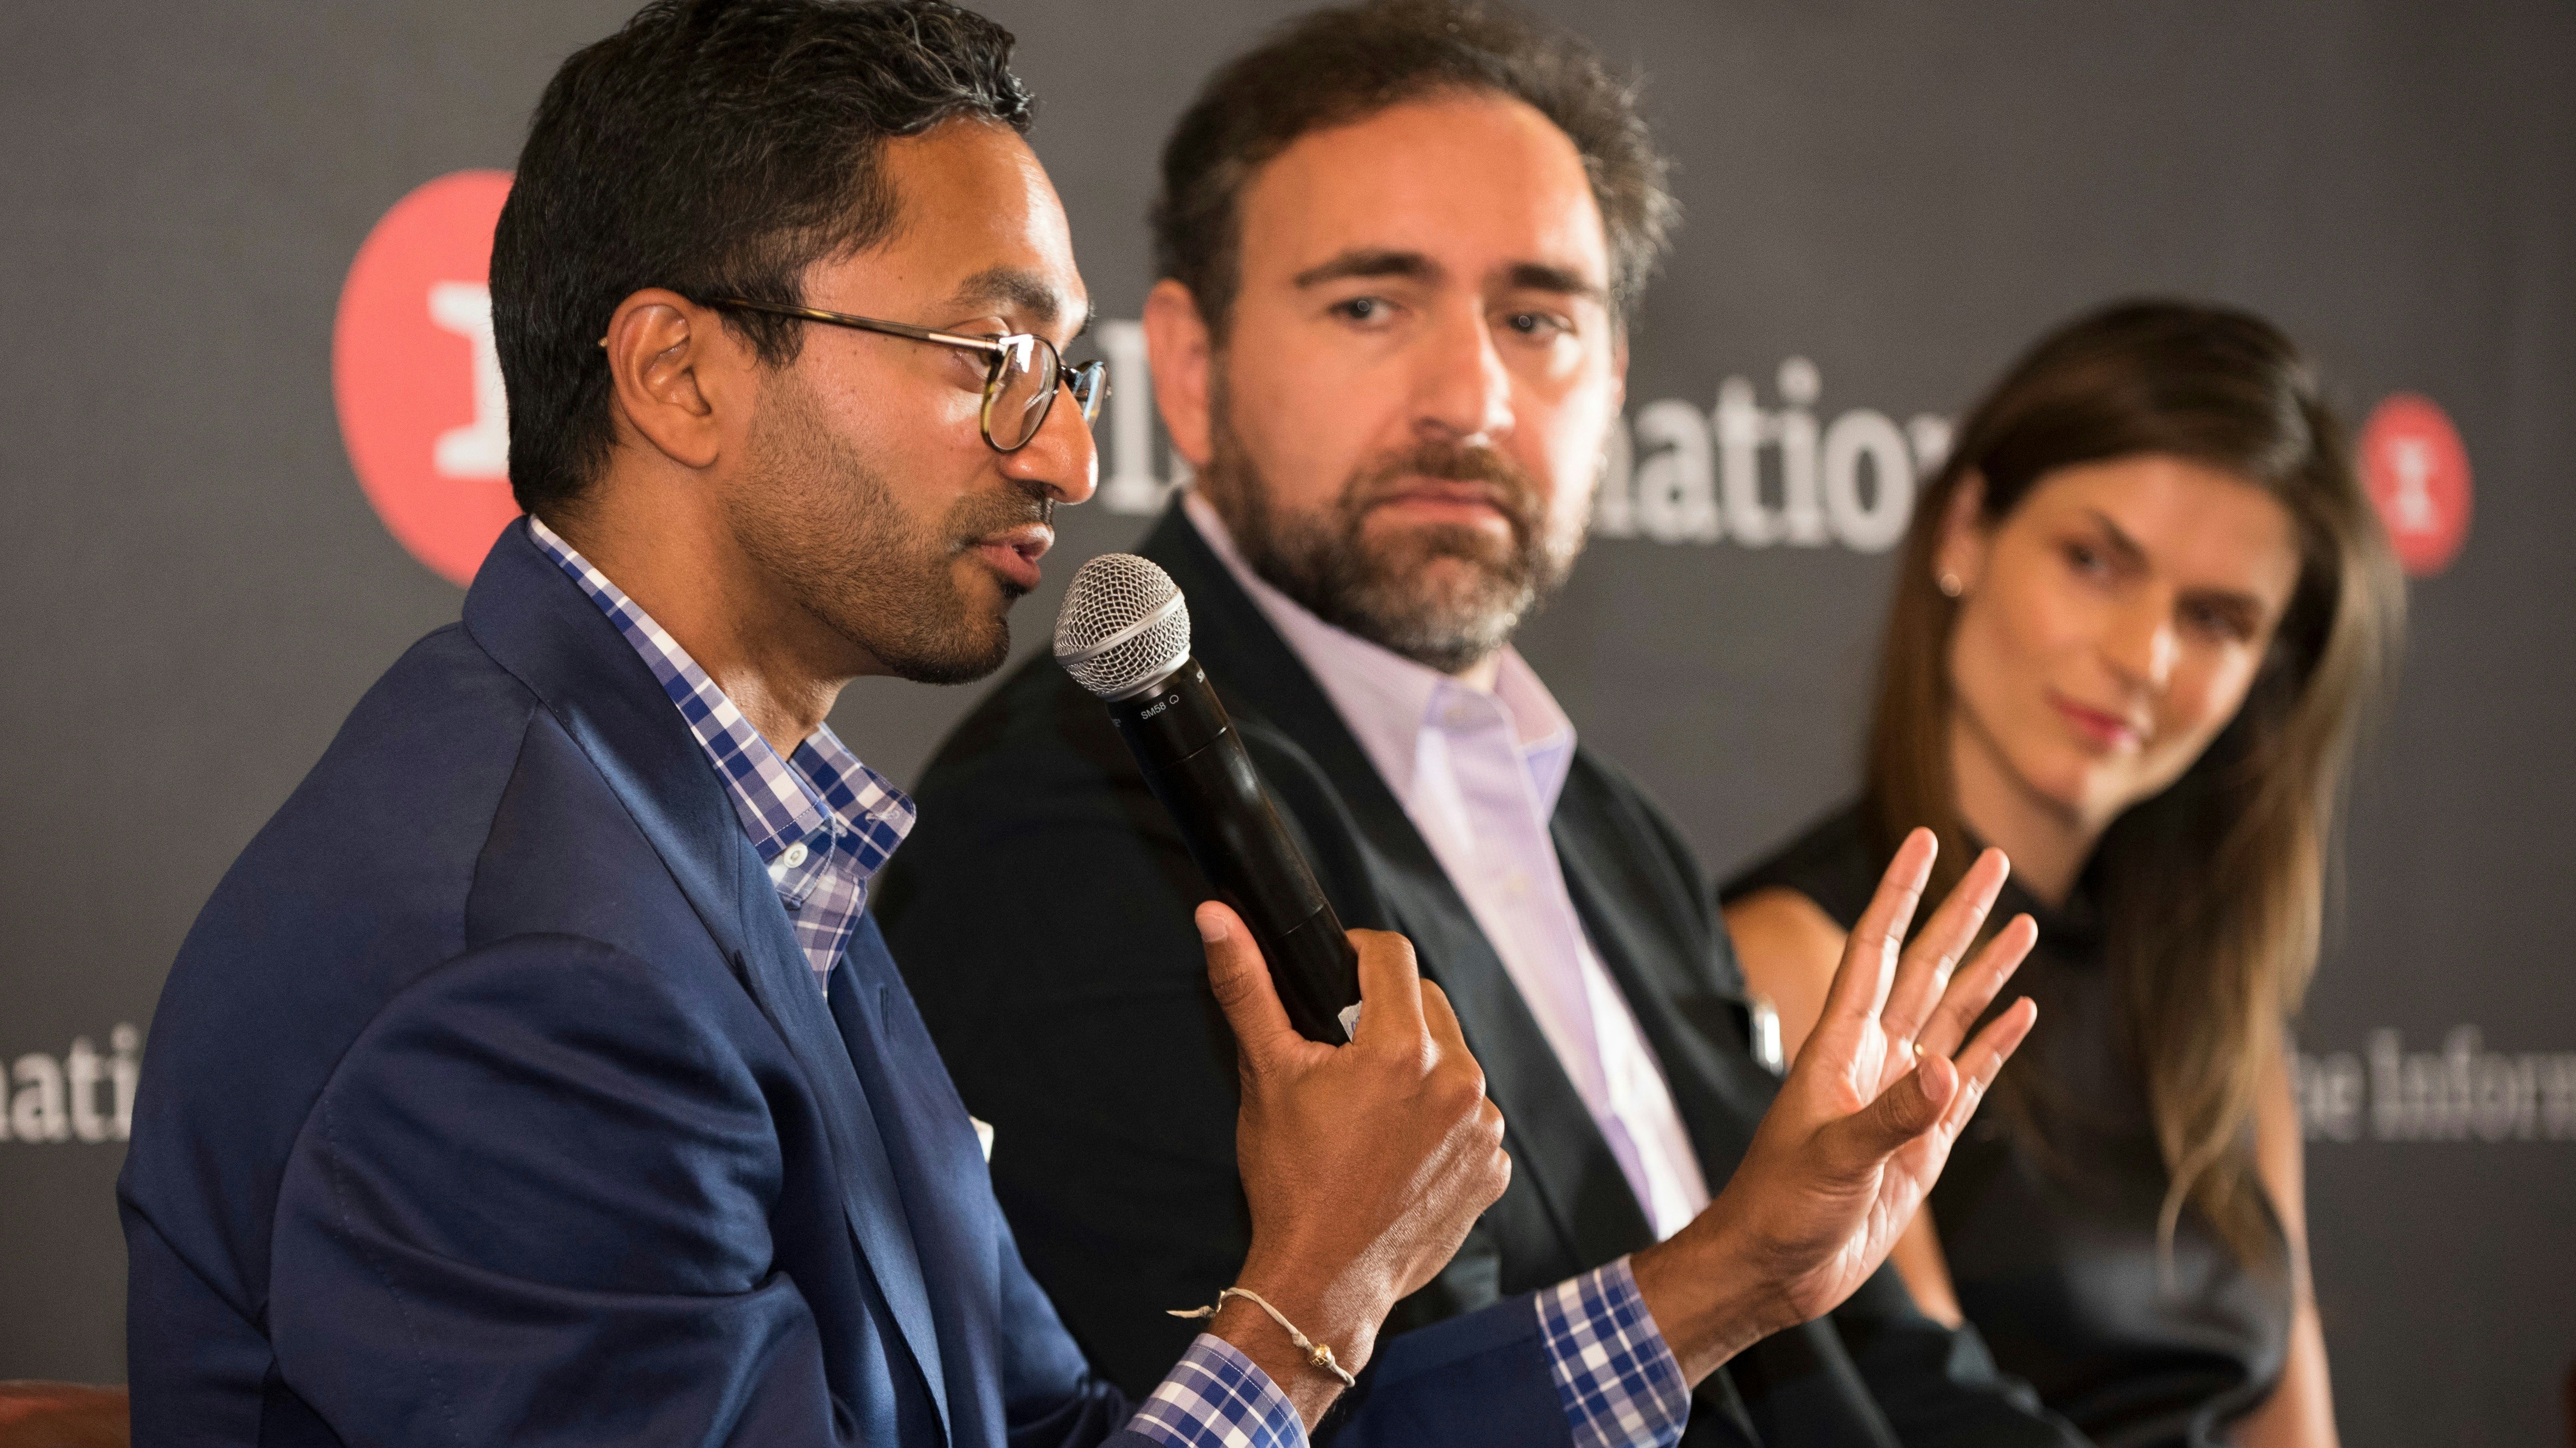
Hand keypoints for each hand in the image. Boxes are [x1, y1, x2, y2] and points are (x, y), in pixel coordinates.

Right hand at [1196, 901, 1510, 1424]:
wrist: (1323, 1283)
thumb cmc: (1292, 1182)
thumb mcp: (1265, 1075)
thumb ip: (1246, 986)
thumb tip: (1218, 916)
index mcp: (1404, 1049)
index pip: (1391, 955)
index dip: (1356, 953)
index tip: (1334, 974)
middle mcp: (1458, 1080)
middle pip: (1428, 1003)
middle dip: (1386, 1013)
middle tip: (1342, 1053)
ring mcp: (1484, 1128)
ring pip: (1453, 1060)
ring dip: (1419, 1067)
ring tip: (1370, 1107)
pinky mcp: (1493, 1169)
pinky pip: (1471, 1118)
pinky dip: (1440, 1121)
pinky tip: (1399, 1149)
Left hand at [1634, 829, 2036, 1382]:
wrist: (1776, 1270)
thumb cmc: (1781, 1209)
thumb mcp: (1833, 1159)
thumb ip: (1893, 1116)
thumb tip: (1947, 1069)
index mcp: (1839, 1048)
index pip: (1876, 950)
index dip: (1900, 894)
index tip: (1925, 841)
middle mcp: (1873, 1061)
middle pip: (1925, 969)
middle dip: (1958, 915)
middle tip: (1993, 861)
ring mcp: (1901, 1097)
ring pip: (1952, 1017)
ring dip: (1988, 973)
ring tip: (2024, 926)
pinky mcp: (1924, 1142)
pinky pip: (1969, 1079)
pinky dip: (1994, 1045)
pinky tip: (2021, 1014)